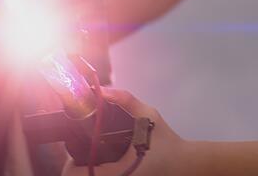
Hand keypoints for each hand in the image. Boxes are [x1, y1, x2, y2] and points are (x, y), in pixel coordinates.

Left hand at [62, 88, 186, 175]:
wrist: (187, 163)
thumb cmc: (168, 142)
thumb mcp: (148, 115)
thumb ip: (125, 100)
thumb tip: (102, 90)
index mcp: (120, 172)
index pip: (78, 175)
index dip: (70, 165)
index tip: (74, 153)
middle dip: (78, 167)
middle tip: (82, 153)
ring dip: (88, 171)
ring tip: (92, 158)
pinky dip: (98, 173)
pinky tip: (103, 164)